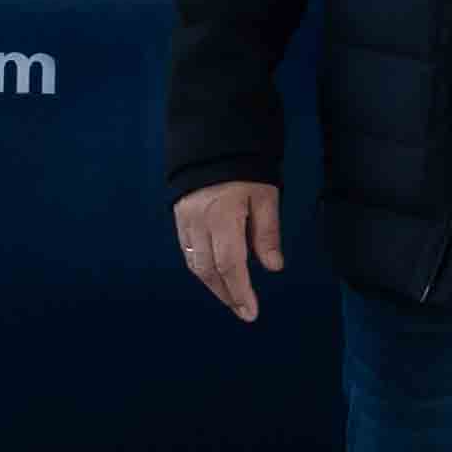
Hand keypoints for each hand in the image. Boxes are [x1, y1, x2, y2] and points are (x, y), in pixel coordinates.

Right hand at [174, 180, 286, 322]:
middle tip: (242, 310)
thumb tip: (273, 267)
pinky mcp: (178, 217)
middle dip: (226, 294)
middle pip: (209, 271)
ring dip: (213, 285)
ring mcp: (184, 221)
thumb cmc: (245, 167)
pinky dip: (202, 268)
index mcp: (222, 218)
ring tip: (231, 297)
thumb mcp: (265, 196)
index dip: (239, 292)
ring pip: (195, 264)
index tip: (251, 312)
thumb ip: (267, 233)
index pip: (229, 265)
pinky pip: (188, 252)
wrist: (212, 139)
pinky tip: (215, 274)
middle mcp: (199, 224)